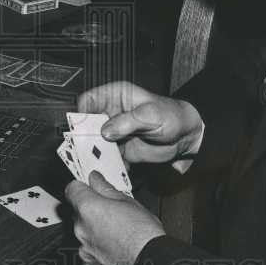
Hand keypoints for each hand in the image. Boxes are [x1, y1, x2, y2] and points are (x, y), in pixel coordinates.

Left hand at [66, 171, 164, 264]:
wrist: (152, 263)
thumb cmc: (143, 234)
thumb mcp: (128, 202)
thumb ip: (105, 188)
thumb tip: (95, 179)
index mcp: (88, 208)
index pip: (72, 189)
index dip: (82, 187)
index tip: (90, 188)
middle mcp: (81, 229)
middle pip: (79, 213)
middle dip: (91, 211)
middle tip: (112, 212)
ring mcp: (85, 249)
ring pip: (85, 233)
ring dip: (95, 231)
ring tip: (118, 233)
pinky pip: (91, 252)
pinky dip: (99, 250)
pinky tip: (116, 248)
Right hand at [77, 81, 202, 164]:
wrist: (185, 136)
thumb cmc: (171, 116)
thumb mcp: (150, 114)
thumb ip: (127, 121)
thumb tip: (106, 130)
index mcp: (115, 95)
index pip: (88, 100)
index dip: (81, 112)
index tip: (80, 127)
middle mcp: (110, 112)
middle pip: (86, 123)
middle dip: (83, 136)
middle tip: (83, 148)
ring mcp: (113, 131)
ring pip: (93, 141)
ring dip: (92, 152)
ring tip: (93, 162)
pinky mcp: (119, 148)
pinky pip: (105, 156)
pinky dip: (104, 163)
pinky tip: (107, 169)